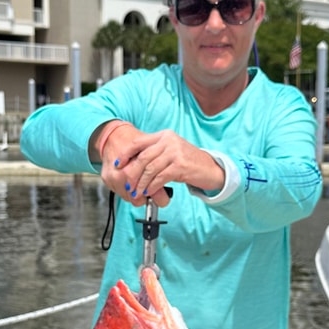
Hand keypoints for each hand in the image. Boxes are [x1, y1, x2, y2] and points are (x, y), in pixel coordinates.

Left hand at [100, 127, 223, 204]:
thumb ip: (155, 155)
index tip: (117, 164)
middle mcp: (169, 140)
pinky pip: (160, 177)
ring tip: (137, 192)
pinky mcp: (181, 165)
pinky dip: (152, 186)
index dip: (125, 154)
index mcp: (164, 135)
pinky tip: (149, 191)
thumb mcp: (170, 153)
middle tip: (127, 185)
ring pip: (150, 169)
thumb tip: (132, 166)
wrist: (211, 169)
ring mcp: (175, 152)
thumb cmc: (188, 163)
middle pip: (142, 157)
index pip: (138, 142)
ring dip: (141, 183)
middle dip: (132, 174)